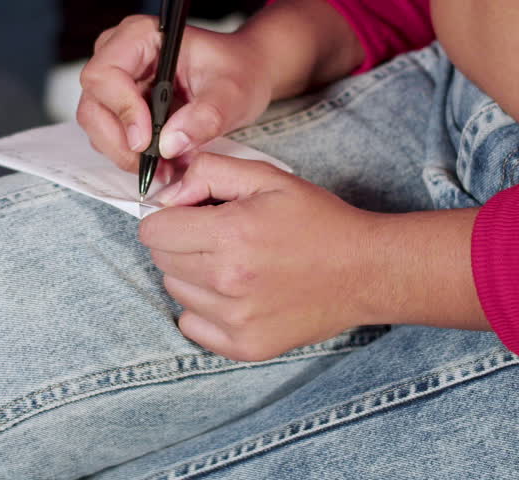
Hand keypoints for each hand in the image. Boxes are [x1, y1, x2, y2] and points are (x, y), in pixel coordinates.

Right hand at [76, 16, 273, 176]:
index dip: (122, 110)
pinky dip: (130, 154)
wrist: (244, 73)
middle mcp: (120, 53)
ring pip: (96, 124)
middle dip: (122, 142)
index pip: (105, 74)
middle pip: (94, 104)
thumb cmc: (238, 70)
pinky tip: (161, 159)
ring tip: (166, 165)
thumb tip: (171, 144)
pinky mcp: (119, 102)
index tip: (148, 140)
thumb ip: (205, 116)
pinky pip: (109, 134)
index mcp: (141, 36)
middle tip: (158, 165)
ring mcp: (116, 79)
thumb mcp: (232, 93)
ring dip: (126, 153)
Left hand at [139, 153, 381, 361]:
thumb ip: (209, 172)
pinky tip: (235, 293)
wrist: (365, 270)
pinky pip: (191, 326)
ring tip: (234, 264)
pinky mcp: (246, 346)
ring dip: (193, 275)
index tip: (193, 215)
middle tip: (219, 237)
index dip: (169, 217)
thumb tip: (167, 196)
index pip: (153, 231)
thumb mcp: (267, 177)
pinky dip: (203, 310)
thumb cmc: (317, 220)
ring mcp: (236, 319)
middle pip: (161, 260)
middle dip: (181, 242)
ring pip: (176, 291)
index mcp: (231, 234)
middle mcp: (228, 281)